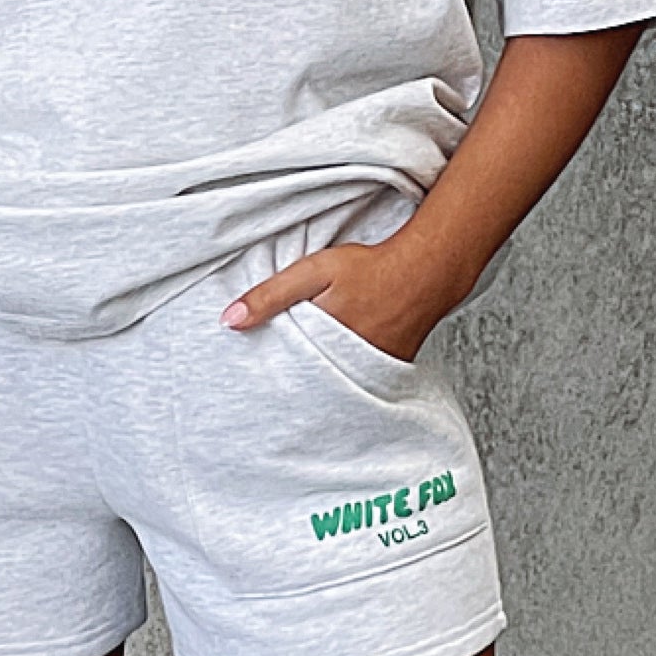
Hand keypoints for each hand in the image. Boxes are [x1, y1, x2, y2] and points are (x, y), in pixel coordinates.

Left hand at [219, 235, 460, 362]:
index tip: (255, 378)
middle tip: (274, 386)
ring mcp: (371, 371)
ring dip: (320, 376)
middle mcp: (348, 365)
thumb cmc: (371, 268)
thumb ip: (271, 295)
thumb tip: (229, 321)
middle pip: (309, 380)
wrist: (427, 271)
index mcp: (323, 345)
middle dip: (293, 380)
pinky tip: (339, 361)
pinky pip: (359, 378)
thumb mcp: (313, 272)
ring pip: (334, 381)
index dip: (270, 374)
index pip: (285, 371)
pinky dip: (347, 372)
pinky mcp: (389, 369)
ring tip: (308, 373)